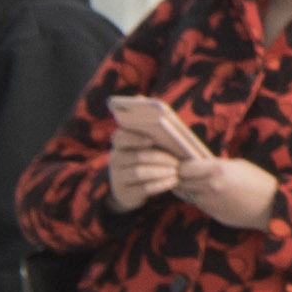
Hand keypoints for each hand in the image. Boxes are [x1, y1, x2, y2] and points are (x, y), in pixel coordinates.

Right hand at [101, 94, 205, 210]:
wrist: (132, 188)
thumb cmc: (146, 156)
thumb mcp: (147, 140)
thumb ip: (146, 122)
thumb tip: (139, 97)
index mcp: (120, 144)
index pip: (120, 137)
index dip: (134, 138)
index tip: (151, 139)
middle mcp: (115, 160)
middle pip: (135, 157)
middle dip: (158, 158)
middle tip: (176, 161)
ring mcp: (118, 178)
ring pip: (139, 173)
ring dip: (160, 171)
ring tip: (176, 170)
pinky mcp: (125, 194)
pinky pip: (143, 189)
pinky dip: (160, 184)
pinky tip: (173, 180)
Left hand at [185, 157, 275, 231]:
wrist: (270, 205)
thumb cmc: (258, 181)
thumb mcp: (238, 165)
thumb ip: (216, 166)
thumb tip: (199, 166)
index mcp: (216, 169)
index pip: (185, 168)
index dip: (182, 166)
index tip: (184, 165)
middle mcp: (209, 185)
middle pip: (181, 181)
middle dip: (180, 178)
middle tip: (184, 174)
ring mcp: (208, 201)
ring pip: (186, 193)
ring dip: (188, 188)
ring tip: (195, 183)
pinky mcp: (210, 212)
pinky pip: (196, 202)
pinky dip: (197, 197)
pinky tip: (207, 194)